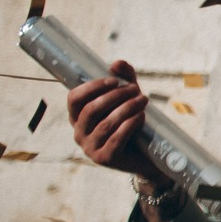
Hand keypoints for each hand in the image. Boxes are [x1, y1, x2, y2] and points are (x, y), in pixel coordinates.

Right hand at [68, 60, 171, 187]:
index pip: (74, 98)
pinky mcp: (105, 158)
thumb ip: (124, 78)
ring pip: (106, 123)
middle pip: (91, 109)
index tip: (113, 80)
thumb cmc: (132, 122)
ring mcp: (90, 148)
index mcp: (78, 117)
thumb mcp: (128, 97)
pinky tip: (141, 116)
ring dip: (126, 108)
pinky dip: (130, 124)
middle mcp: (79, 133)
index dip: (92, 87)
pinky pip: (116, 138)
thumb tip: (117, 63)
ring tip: (143, 99)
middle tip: (136, 89)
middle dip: (115, 96)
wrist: (146, 155)